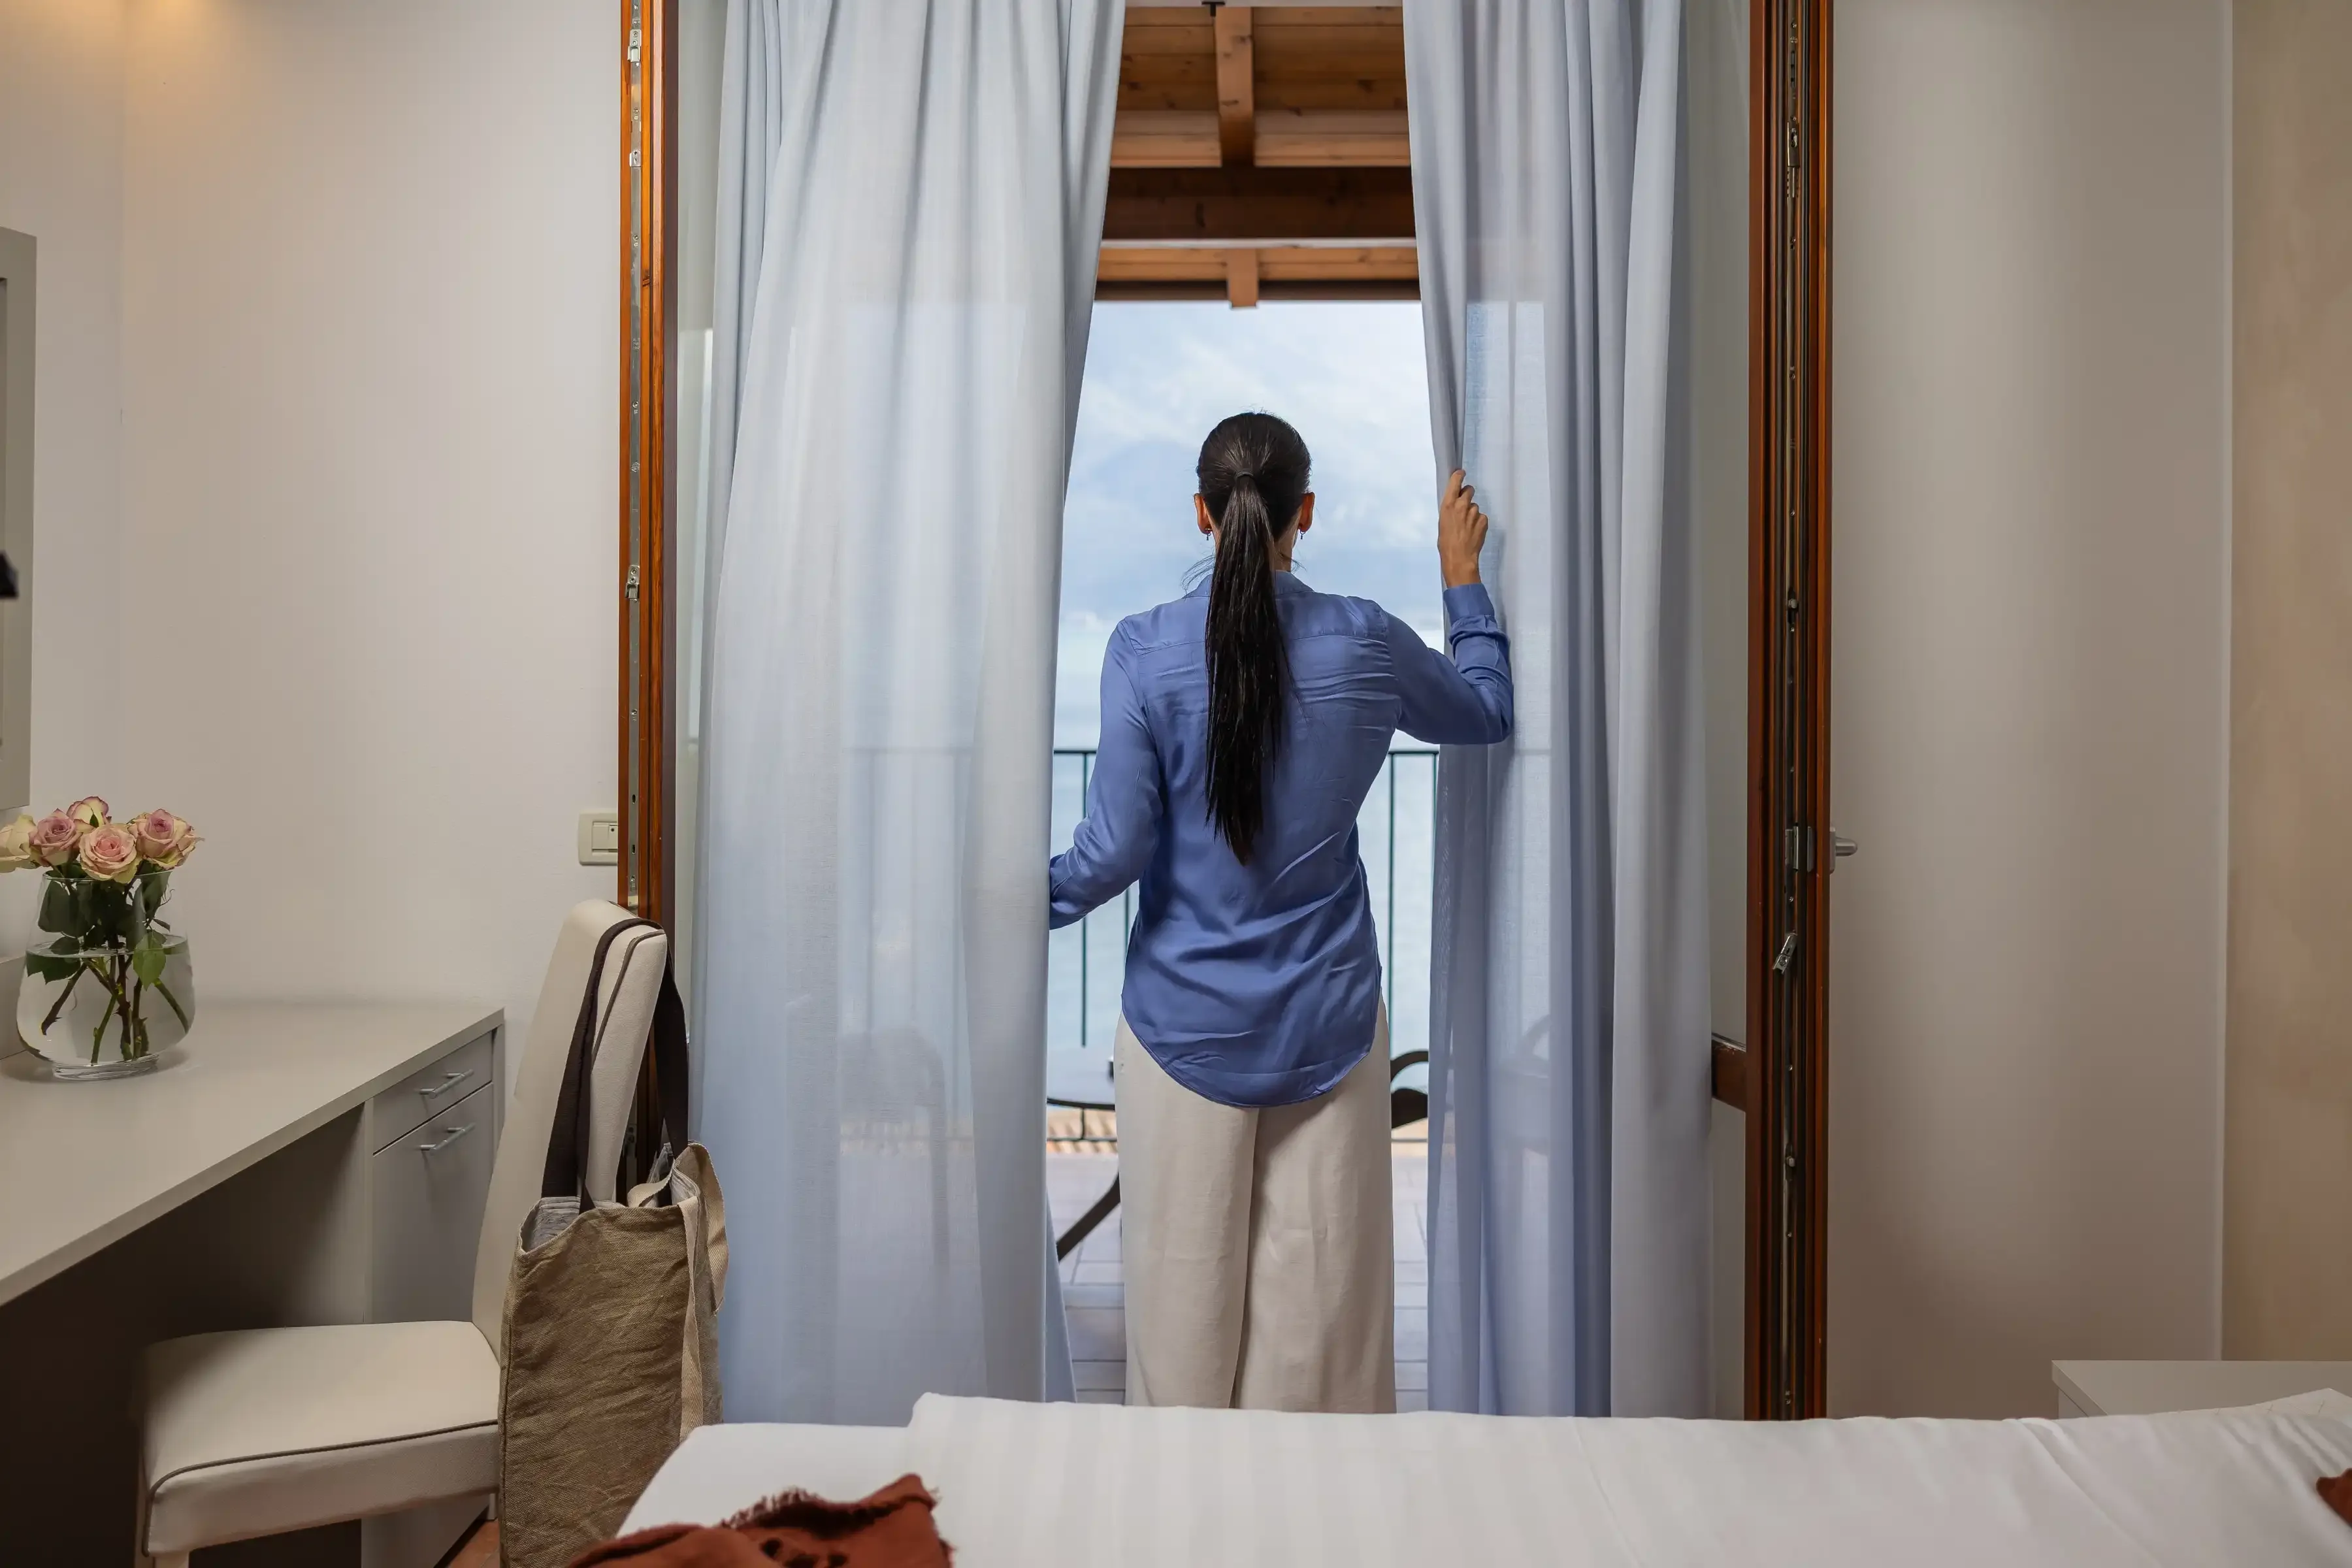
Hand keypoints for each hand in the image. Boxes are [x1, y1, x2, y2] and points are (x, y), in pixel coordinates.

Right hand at [1438, 469, 1486, 586]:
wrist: (1459, 558)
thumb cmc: (1446, 544)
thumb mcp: (1442, 523)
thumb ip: (1450, 511)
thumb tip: (1455, 506)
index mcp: (1448, 505)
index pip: (1455, 481)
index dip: (1459, 476)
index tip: (1461, 473)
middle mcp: (1462, 505)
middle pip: (1469, 490)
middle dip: (1467, 495)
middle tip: (1464, 506)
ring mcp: (1474, 513)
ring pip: (1475, 506)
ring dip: (1472, 513)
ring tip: (1467, 527)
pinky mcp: (1483, 520)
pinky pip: (1482, 517)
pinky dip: (1479, 522)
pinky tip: (1473, 532)